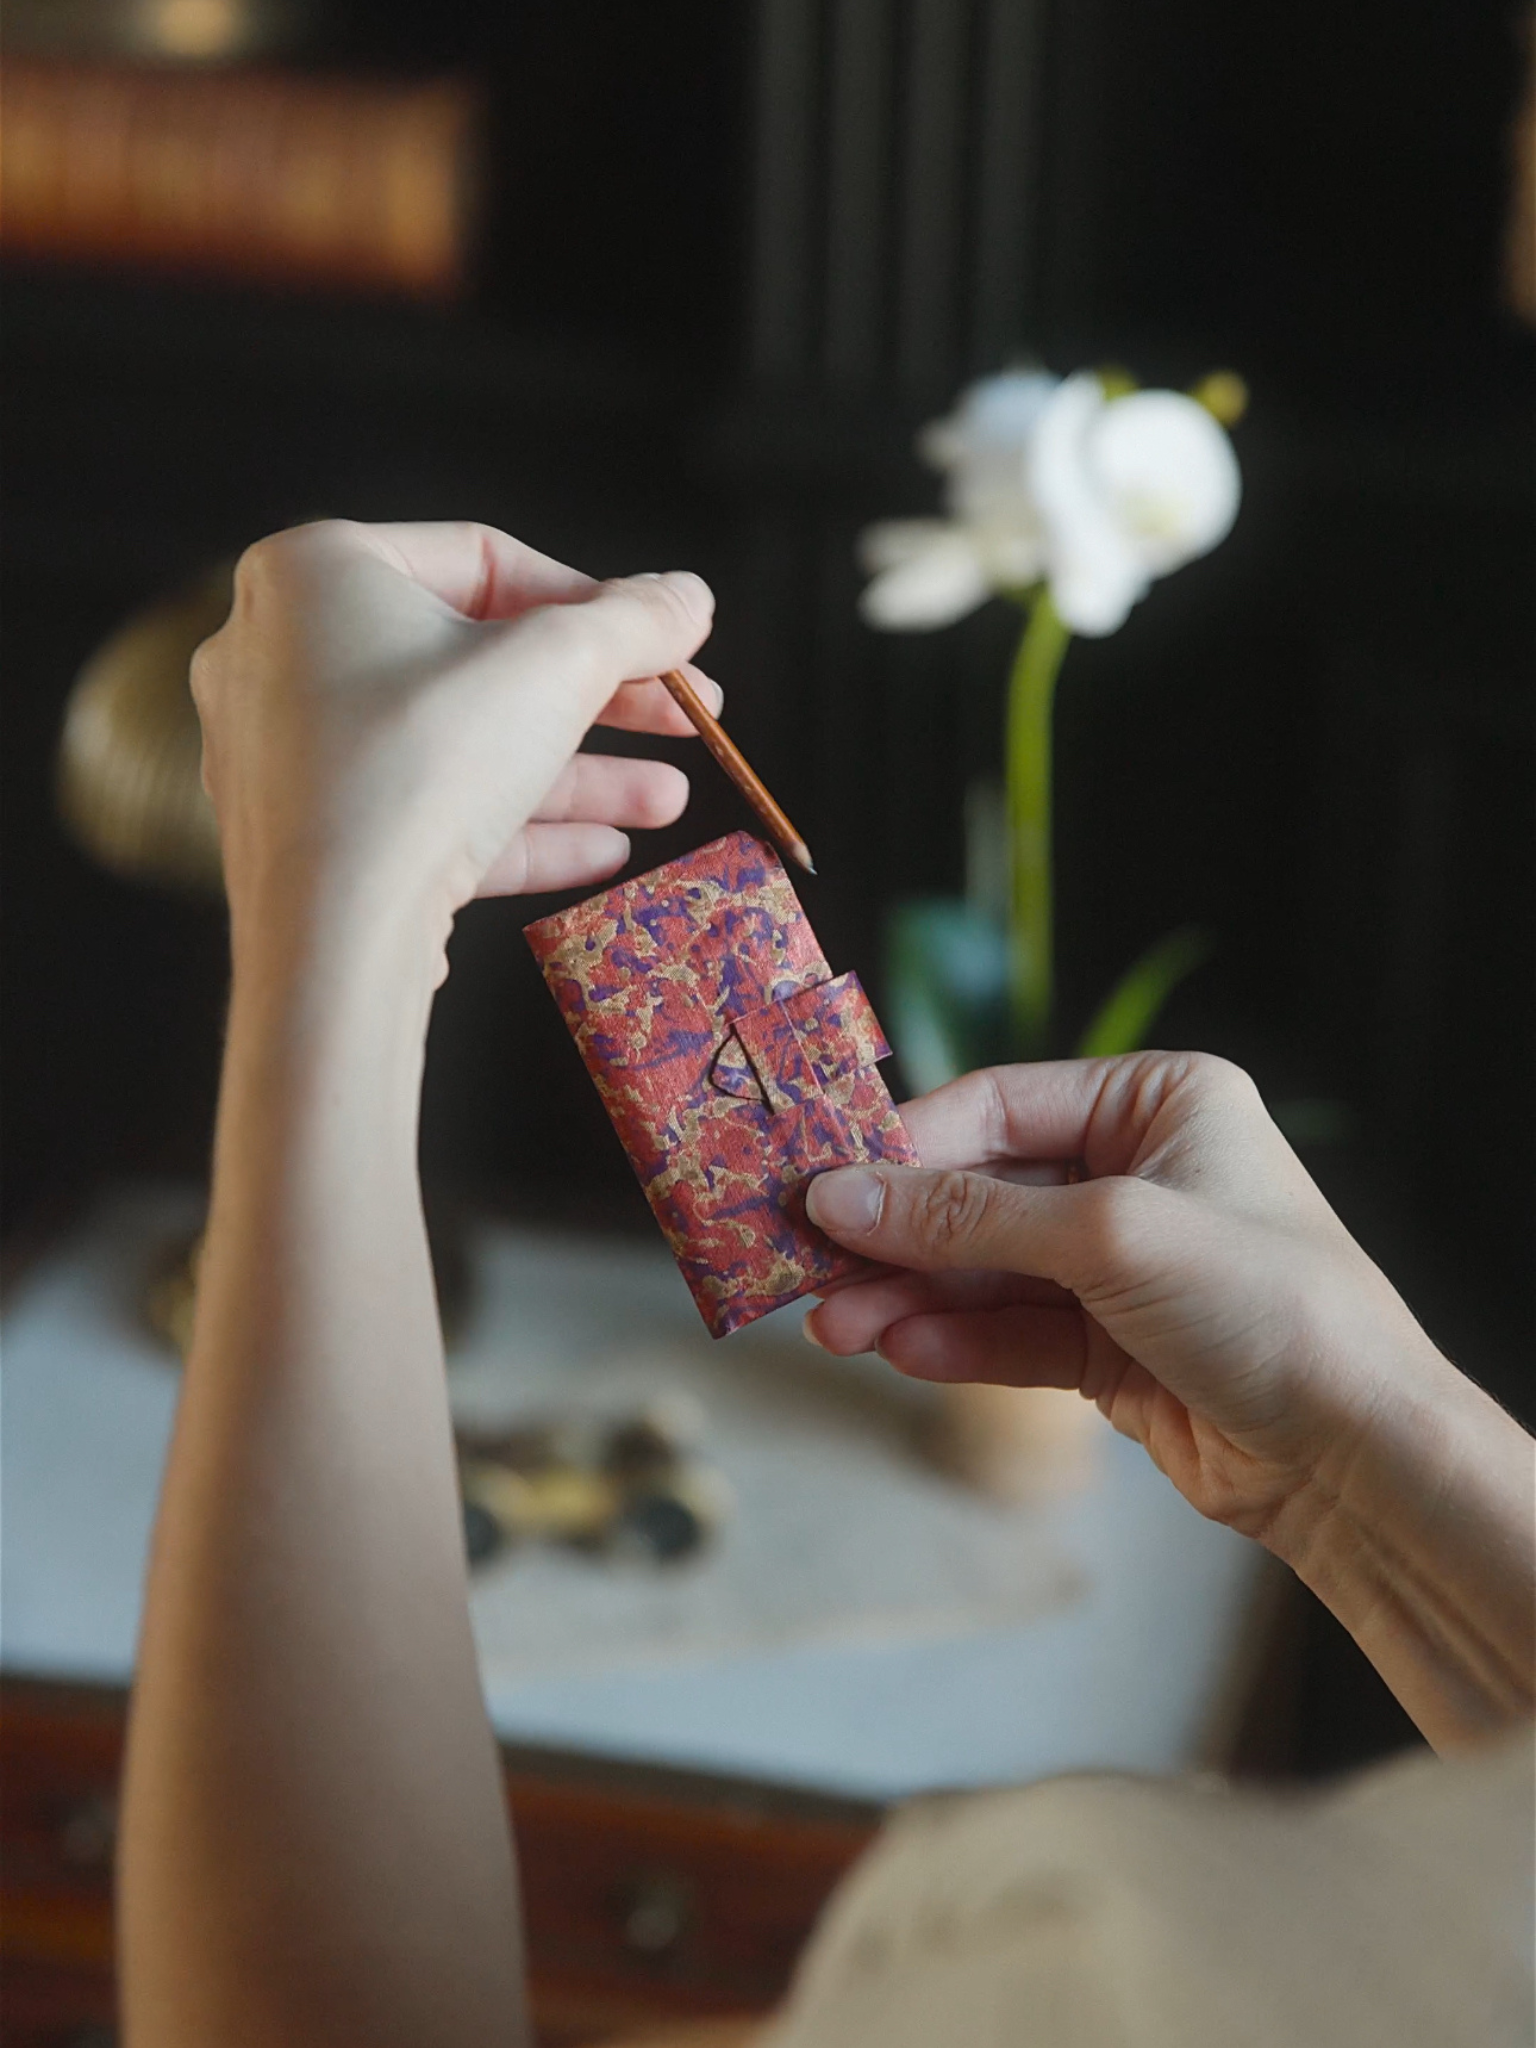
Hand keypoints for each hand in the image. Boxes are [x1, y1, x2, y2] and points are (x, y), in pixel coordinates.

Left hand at [192, 518, 717, 970]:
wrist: (331, 935)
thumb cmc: (423, 765)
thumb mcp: (558, 669)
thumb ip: (634, 621)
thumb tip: (688, 596)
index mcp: (318, 572)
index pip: (486, 563)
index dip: (596, 603)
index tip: (666, 642)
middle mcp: (283, 652)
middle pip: (479, 661)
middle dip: (601, 700)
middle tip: (686, 717)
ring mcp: (289, 754)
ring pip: (461, 747)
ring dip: (577, 774)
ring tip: (667, 800)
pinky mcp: (309, 841)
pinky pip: (424, 812)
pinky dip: (514, 824)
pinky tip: (605, 849)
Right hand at [804, 1053, 1449, 1549]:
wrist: (1356, 1456)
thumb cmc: (1266, 1304)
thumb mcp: (1108, 1236)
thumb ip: (965, 1217)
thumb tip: (838, 1197)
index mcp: (1158, 1101)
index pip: (1000, 1104)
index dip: (906, 1146)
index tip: (820, 1183)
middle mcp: (1136, 1170)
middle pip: (980, 1190)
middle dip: (897, 1235)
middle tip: (809, 1267)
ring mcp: (1120, 1261)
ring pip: (984, 1269)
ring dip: (909, 1296)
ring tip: (834, 1327)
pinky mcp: (1109, 1344)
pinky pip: (1010, 1330)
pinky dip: (955, 1341)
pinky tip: (899, 1351)